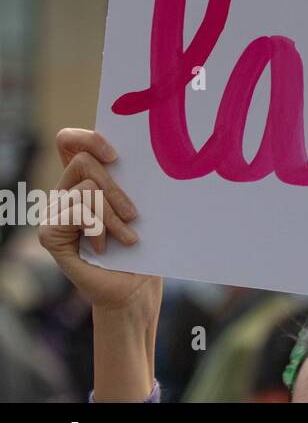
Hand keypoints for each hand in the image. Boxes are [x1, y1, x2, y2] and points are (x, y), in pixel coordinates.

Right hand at [38, 128, 158, 311]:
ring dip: (113, 215)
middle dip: (116, 188)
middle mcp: (64, 191)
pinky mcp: (50, 233)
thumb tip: (143, 148)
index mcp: (84, 179)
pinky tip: (103, 248)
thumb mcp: (141, 202)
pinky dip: (98, 228)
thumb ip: (129, 177)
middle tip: (133, 214)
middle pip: (83, 160)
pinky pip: (77, 211)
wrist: (134, 284)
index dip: (87, 138)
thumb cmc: (143, 243)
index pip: (68, 141)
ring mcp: (53, 212)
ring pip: (86, 188)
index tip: (116, 155)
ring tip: (126, 237)